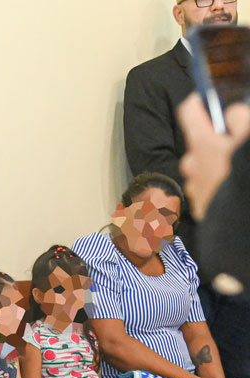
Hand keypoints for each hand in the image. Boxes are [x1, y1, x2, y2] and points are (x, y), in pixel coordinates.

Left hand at [178, 93, 249, 219]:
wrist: (240, 224)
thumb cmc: (244, 174)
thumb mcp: (248, 137)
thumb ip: (240, 119)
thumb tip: (231, 115)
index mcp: (202, 144)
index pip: (189, 111)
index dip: (198, 101)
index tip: (206, 98)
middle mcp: (191, 165)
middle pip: (200, 144)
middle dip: (216, 141)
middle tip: (235, 144)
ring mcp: (194, 189)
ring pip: (204, 169)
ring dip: (219, 166)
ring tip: (236, 170)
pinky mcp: (202, 209)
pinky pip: (208, 190)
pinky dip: (219, 186)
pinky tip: (234, 189)